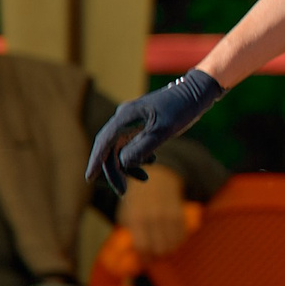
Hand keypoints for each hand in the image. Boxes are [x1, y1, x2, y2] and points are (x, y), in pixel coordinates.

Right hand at [87, 69, 222, 194]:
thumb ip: (141, 148)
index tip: (89, 179)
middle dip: (115, 170)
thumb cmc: (180, 110)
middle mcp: (123, 118)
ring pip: (121, 148)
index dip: (96, 162)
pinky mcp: (141, 124)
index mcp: (124, 117)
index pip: (104, 143)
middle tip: (123, 191)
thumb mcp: (163, 131)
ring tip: (144, 177)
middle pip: (110, 149)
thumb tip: (123, 163)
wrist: (195, 94)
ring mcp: (131, 121)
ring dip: (129, 165)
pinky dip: (138, 156)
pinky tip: (151, 160)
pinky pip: (132, 144)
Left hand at [116, 167, 191, 259]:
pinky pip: (181, 237)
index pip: (142, 247)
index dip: (144, 259)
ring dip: (168, 252)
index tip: (144, 263)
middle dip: (157, 258)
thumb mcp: (126, 214)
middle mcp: (153, 218)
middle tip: (154, 259)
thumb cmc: (136, 200)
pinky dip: (178, 243)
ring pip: (172, 245)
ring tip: (163, 251)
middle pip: (159, 249)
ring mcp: (168, 216)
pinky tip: (172, 242)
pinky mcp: (180, 215)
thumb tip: (135, 255)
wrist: (155, 178)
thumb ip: (130, 234)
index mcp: (136, 218)